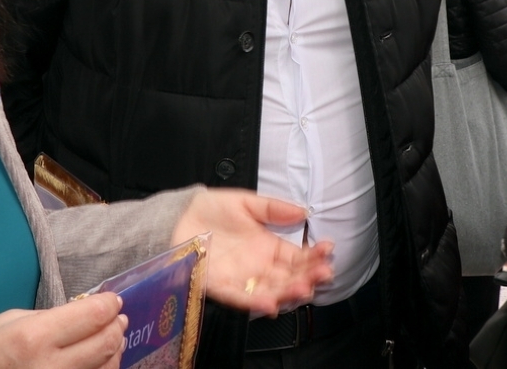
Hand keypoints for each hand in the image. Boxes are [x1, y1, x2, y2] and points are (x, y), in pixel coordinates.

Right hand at [0, 294, 126, 368]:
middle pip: (105, 343)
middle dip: (116, 325)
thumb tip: (91, 313)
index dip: (109, 304)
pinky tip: (101, 359)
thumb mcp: (20, 319)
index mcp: (36, 336)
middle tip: (117, 317)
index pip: (92, 316)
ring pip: (106, 368)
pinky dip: (103, 368)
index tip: (113, 300)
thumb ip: (57, 317)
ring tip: (112, 337)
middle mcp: (50, 366)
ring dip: (115, 349)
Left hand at [171, 189, 334, 315]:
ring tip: (303, 288)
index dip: (313, 256)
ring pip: (271, 291)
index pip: (297, 257)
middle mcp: (258, 266)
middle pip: (289, 277)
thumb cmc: (211, 210)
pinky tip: (270, 304)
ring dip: (288, 293)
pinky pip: (240, 298)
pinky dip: (254, 303)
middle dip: (308, 277)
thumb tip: (303, 212)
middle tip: (323, 273)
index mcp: (267, 246)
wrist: (178, 217)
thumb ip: (274, 208)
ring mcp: (240, 279)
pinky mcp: (220, 287)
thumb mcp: (246, 202)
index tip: (328, 250)